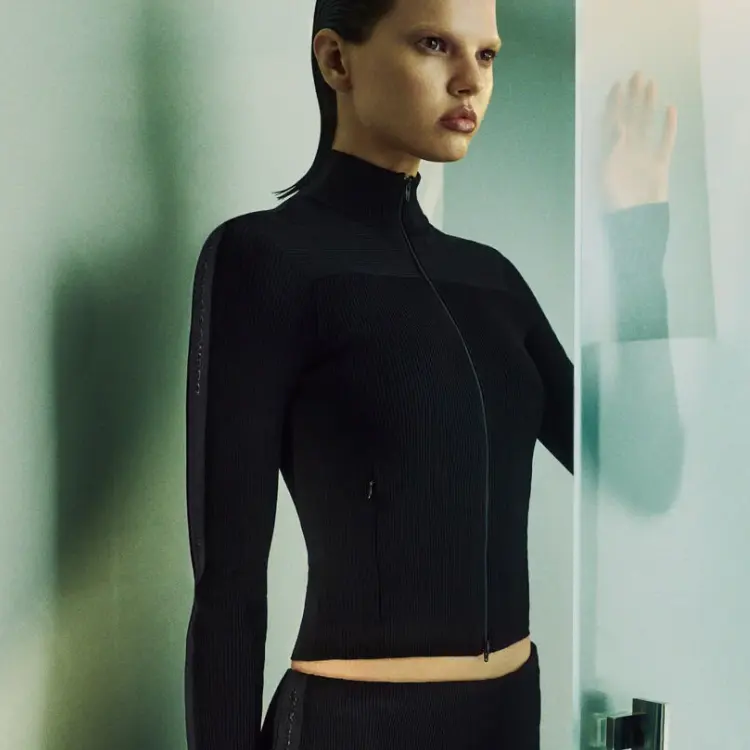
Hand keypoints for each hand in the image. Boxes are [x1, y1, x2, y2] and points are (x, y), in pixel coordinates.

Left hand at [600, 71, 677, 211]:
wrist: (635, 220)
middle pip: (629, 118)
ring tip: (651, 84)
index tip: (617, 85)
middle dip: (631, 97)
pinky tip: (670, 109)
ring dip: (648, 105)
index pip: (610, 122)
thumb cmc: (615, 201)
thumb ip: (611, 149)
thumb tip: (618, 125)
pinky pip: (665, 141)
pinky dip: (668, 126)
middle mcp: (625, 150)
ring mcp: (642, 155)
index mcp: (609, 152)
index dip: (613, 104)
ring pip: (646, 124)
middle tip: (636, 75)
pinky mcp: (659, 163)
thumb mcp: (606, 174)